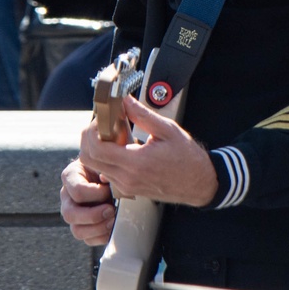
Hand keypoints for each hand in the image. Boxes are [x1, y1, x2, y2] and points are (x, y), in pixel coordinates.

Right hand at [60, 155, 115, 245]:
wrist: (111, 173)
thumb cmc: (107, 166)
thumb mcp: (104, 162)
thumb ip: (104, 168)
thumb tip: (105, 179)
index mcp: (69, 177)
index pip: (77, 191)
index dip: (97, 194)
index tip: (110, 191)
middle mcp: (67, 197)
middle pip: (70, 214)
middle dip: (93, 215)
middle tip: (111, 210)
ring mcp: (73, 214)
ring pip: (77, 231)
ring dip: (98, 229)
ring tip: (113, 220)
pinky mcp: (83, 227)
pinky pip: (88, 240)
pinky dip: (102, 237)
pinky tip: (113, 227)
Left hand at [79, 93, 217, 208]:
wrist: (200, 184)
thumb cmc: (188, 159)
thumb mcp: (167, 130)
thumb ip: (142, 114)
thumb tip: (124, 100)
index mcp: (136, 163)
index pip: (96, 149)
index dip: (93, 130)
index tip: (103, 118)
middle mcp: (127, 178)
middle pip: (88, 158)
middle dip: (89, 138)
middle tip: (104, 124)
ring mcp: (126, 186)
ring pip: (95, 166)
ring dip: (97, 147)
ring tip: (115, 134)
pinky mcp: (127, 189)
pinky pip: (105, 172)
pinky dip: (105, 157)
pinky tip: (121, 146)